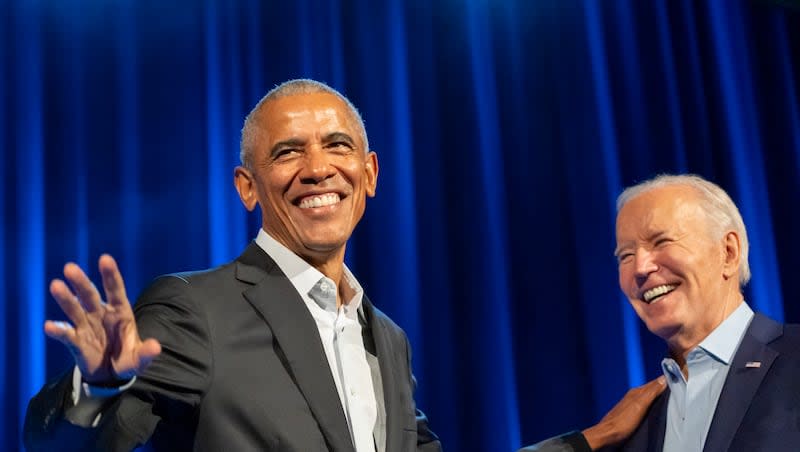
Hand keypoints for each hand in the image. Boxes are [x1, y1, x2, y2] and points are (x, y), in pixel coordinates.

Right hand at [44, 254, 160, 384]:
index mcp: (121, 312)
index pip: (116, 290)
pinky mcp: (75, 341)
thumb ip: (146, 353)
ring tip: (56, 285)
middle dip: (81, 282)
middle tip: (70, 267)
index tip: (104, 259)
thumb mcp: (139, 358)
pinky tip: (50, 326)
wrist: (111, 375)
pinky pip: (66, 334)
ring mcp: (86, 326)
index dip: (110, 275)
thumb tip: (155, 348)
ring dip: (66, 298)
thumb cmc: (128, 359)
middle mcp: (101, 314)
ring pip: (74, 309)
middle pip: (90, 295)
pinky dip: (58, 330)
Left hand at [582, 375, 665, 449]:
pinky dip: (650, 402)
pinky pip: (643, 403)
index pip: (654, 382)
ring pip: (647, 395)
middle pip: (651, 388)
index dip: (664, 379)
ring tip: (666, 392)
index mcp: (636, 392)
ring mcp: (631, 404)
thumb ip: (651, 392)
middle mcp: (633, 396)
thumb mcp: (640, 405)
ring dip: (656, 394)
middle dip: (661, 385)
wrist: (608, 433)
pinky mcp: (630, 412)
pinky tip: (653, 406)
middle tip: (673, 383)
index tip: (675, 376)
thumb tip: (662, 379)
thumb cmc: (622, 422)